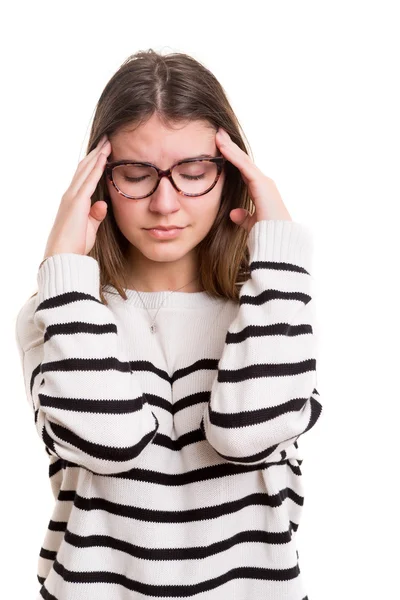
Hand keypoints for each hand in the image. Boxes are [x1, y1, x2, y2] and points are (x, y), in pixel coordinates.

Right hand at [41, 134, 111, 261]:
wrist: (63, 255)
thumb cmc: (75, 245)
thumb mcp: (90, 228)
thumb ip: (95, 215)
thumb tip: (102, 204)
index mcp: (73, 201)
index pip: (84, 177)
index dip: (93, 164)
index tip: (103, 153)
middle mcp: (71, 195)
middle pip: (84, 168)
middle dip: (96, 154)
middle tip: (106, 140)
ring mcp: (73, 197)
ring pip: (86, 170)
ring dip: (97, 155)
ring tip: (107, 142)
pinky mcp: (77, 202)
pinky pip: (89, 180)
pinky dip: (97, 168)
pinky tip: (104, 158)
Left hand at [215, 127, 291, 232]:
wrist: (278, 242)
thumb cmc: (266, 235)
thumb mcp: (251, 224)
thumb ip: (243, 217)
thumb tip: (233, 213)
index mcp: (260, 191)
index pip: (243, 170)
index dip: (232, 158)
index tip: (220, 147)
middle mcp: (263, 183)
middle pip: (243, 161)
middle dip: (230, 147)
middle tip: (218, 133)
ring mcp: (264, 182)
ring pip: (243, 160)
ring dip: (230, 147)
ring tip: (218, 135)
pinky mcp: (262, 184)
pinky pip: (244, 166)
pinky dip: (233, 156)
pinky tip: (223, 147)